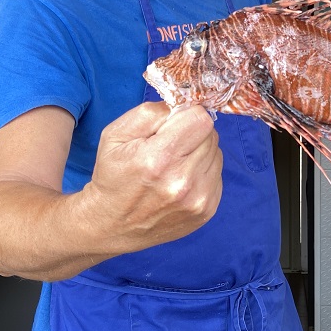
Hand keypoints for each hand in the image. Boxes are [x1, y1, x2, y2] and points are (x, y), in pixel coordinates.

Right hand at [88, 101, 222, 250]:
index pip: (201, 119)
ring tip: (174, 164)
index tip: (175, 122)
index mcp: (158, 159)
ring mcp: (198, 199)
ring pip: (217, 153)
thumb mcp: (116, 134)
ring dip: (199, 152)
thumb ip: (151, 113)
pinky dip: (203, 171)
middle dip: (193, 132)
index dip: (188, 114)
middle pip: (210, 134)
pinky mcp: (207, 210)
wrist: (112, 225)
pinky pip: (218, 174)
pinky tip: (181, 179)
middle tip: (170, 144)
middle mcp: (183, 181)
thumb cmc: (112, 176)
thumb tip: (183, 105)